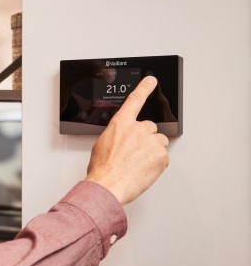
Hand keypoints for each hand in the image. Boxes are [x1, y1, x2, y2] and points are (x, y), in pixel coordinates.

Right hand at [86, 76, 169, 204]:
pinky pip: (163, 157)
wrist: (109, 184)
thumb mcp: (102, 144)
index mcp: (121, 123)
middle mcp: (138, 129)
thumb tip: (122, 139)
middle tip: (135, 153)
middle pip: (150, 128)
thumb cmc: (103, 168)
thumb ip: (117, 135)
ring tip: (138, 163)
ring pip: (158, 143)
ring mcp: (152, 141)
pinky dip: (156, 164)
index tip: (151, 81)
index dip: (144, 88)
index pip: (135, 100)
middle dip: (145, 139)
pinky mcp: (162, 155)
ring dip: (151, 151)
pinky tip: (143, 169)